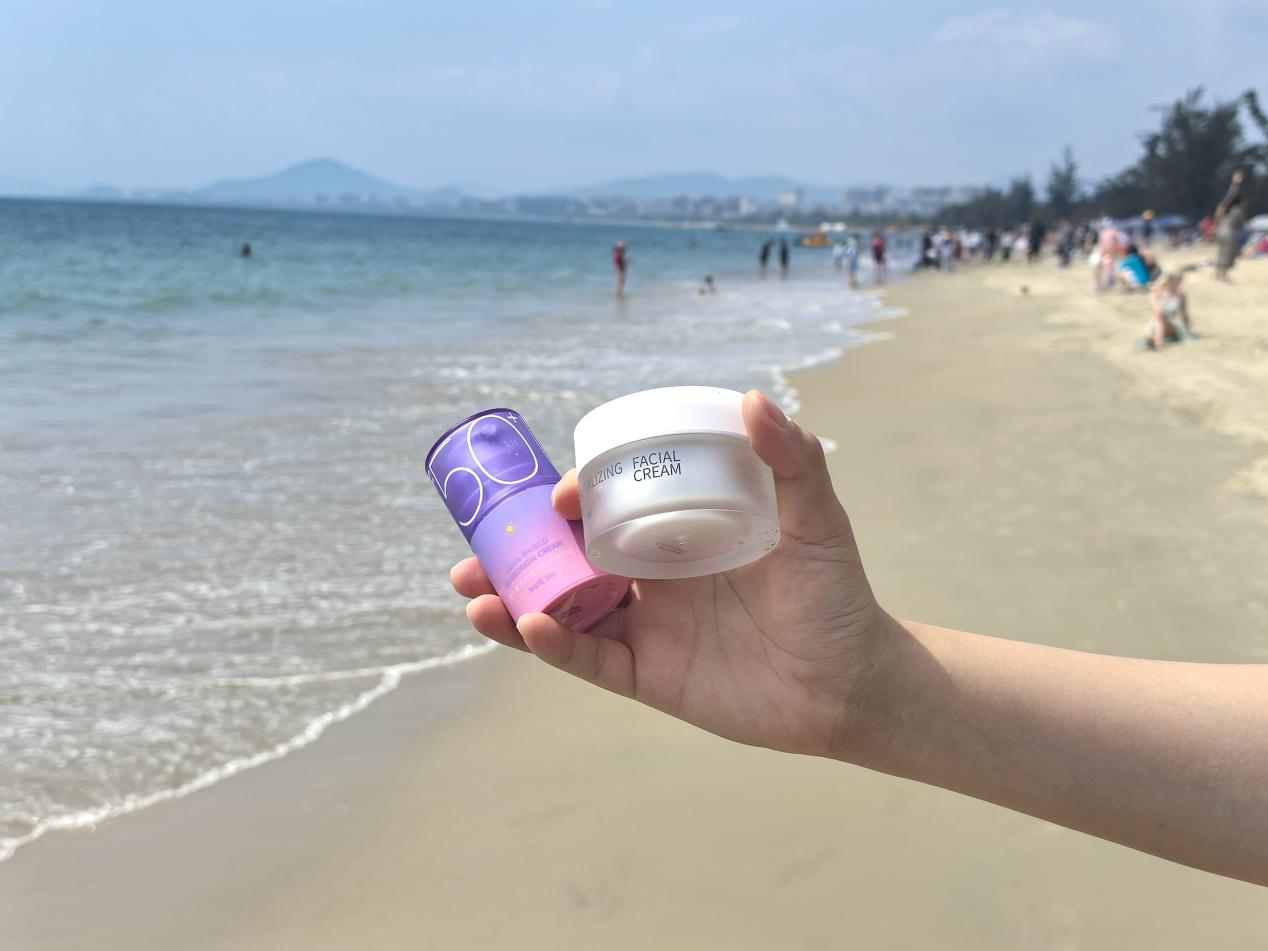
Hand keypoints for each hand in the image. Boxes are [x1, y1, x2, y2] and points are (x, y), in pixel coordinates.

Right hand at [450, 390, 895, 757]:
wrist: (855, 685)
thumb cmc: (837, 596)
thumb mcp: (816, 521)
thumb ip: (792, 463)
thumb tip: (752, 398)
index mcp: (680, 533)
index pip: (610, 508)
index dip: (574, 499)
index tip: (558, 496)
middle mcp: (654, 578)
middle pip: (570, 557)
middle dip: (520, 549)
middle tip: (479, 540)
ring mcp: (648, 628)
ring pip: (565, 609)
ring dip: (515, 598)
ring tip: (472, 590)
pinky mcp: (649, 676)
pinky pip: (591, 660)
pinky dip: (556, 646)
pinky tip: (528, 627)